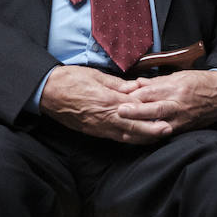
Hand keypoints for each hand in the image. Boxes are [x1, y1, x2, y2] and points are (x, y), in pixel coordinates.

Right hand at [39, 66, 170, 144]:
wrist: (48, 92)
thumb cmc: (71, 80)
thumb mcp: (97, 76)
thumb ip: (118, 84)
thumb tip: (135, 87)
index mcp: (108, 100)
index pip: (135, 107)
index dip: (150, 110)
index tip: (164, 109)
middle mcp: (105, 117)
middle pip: (134, 127)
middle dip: (152, 130)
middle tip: (168, 129)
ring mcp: (99, 127)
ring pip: (126, 136)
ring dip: (143, 138)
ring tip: (158, 136)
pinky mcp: (93, 131)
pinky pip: (115, 138)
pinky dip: (129, 139)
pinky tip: (138, 139)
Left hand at [115, 70, 216, 135]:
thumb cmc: (199, 82)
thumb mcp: (179, 76)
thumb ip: (156, 82)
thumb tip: (136, 84)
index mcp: (176, 87)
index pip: (152, 91)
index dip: (135, 94)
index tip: (119, 95)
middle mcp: (178, 104)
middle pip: (154, 108)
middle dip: (136, 111)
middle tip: (119, 111)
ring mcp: (181, 118)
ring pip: (159, 124)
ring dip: (142, 127)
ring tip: (126, 129)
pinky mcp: (183, 129)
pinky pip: (166, 133)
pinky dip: (153, 136)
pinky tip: (140, 138)